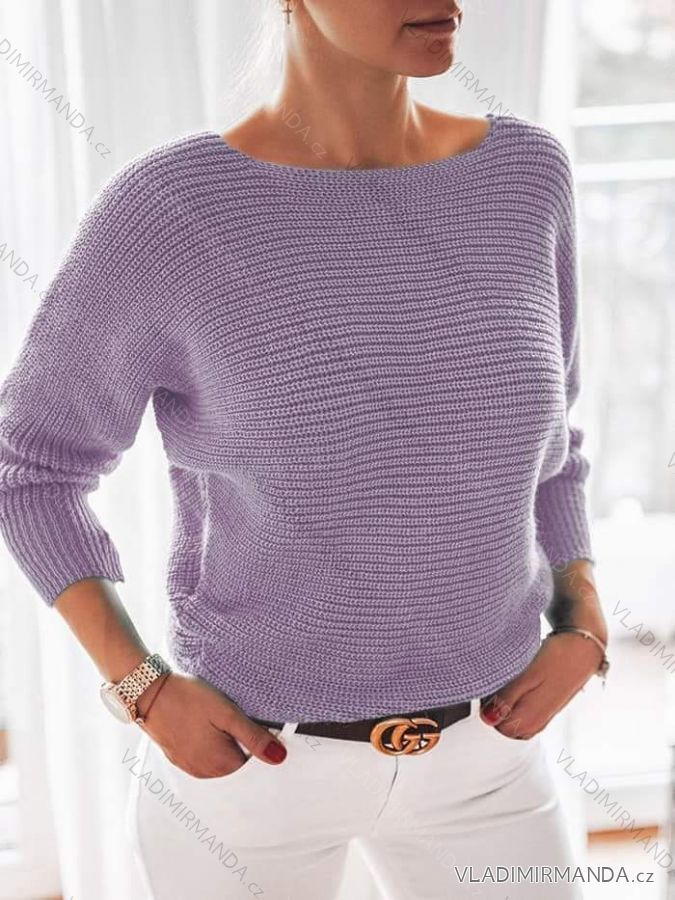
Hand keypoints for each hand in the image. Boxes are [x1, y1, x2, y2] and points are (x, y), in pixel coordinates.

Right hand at [135, 672, 286, 776]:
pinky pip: (201, 757)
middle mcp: (204, 772)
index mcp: (221, 765)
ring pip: (218, 760)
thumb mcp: (227, 714)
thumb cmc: (189, 699)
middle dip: (240, 745)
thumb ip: (254, 737)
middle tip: (232, 719)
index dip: (258, 744)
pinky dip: (207, 745)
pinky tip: (203, 726)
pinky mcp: (177, 757)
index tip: (253, 726)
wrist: (149, 692)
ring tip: (216, 721)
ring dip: (223, 745)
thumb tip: (279, 758)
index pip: (253, 765)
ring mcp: (189, 766)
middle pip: (236, 763)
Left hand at [479, 629, 605, 740]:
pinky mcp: (543, 710)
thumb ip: (506, 698)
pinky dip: (514, 700)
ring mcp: (540, 719)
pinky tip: (518, 683)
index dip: (487, 702)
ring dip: (504, 701)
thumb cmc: (556, 658)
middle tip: (501, 677)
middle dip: (494, 703)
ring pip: (509, 718)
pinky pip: (520, 713)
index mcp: (529, 719)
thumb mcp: (527, 675)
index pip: (493, 722)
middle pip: (500, 722)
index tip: (492, 682)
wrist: (582, 650)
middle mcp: (535, 724)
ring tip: (511, 678)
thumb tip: (487, 719)